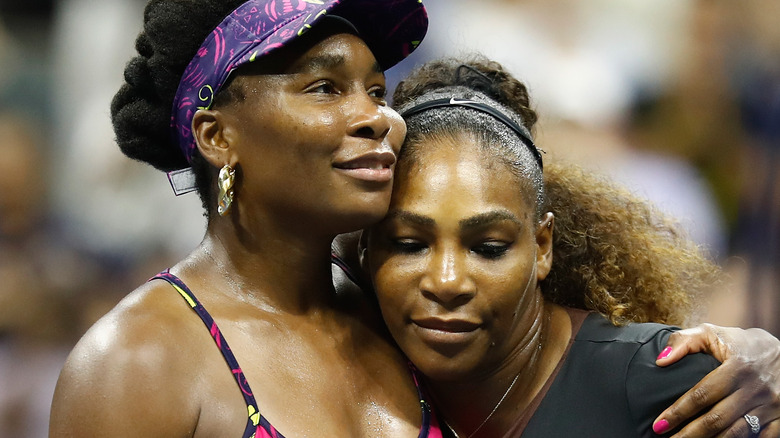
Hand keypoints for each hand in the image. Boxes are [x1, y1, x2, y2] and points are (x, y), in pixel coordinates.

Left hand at [652, 324, 779, 436]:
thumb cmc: (741, 344)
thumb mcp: (713, 334)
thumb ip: (684, 341)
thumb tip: (660, 361)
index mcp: (737, 367)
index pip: (702, 395)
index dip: (678, 411)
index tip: (659, 424)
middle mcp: (755, 388)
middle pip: (716, 419)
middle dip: (689, 433)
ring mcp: (771, 405)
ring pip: (737, 433)